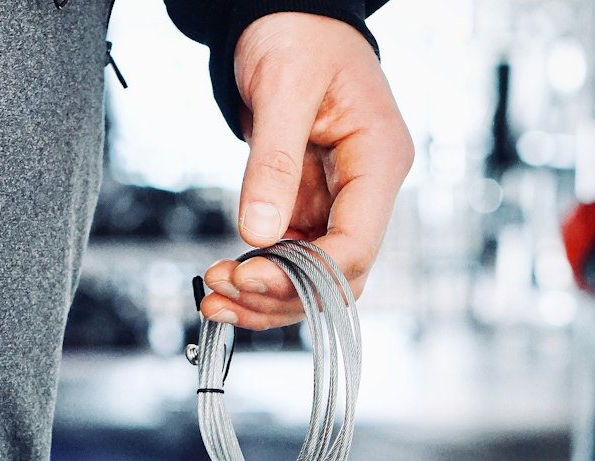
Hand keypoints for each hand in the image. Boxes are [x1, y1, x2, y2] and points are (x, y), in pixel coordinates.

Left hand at [200, 12, 413, 328]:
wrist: (286, 19)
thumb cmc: (298, 35)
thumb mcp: (283, 87)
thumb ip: (272, 163)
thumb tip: (258, 232)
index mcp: (380, 159)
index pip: (356, 246)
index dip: (305, 276)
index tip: (249, 275)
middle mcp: (366, 192)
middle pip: (337, 278)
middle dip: (279, 293)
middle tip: (222, 289)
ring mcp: (339, 206)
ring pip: (313, 282)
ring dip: (264, 298)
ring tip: (214, 296)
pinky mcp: (311, 211)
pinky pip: (291, 263)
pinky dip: (258, 281)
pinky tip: (223, 284)